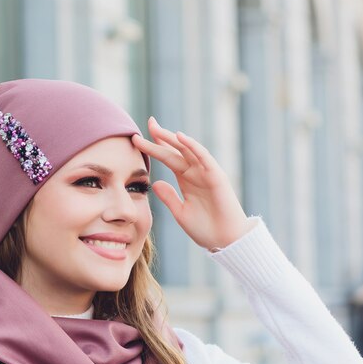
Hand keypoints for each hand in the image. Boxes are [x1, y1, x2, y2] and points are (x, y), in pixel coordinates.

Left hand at [132, 117, 251, 250]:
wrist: (225, 241)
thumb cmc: (205, 229)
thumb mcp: (180, 212)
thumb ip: (168, 197)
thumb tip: (154, 183)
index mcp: (185, 180)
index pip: (168, 158)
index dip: (155, 147)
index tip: (137, 138)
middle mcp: (195, 173)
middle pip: (175, 150)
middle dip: (161, 137)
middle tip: (148, 122)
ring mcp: (206, 173)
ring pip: (187, 150)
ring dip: (172, 138)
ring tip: (156, 128)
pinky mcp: (216, 176)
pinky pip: (204, 157)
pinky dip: (192, 146)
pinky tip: (180, 137)